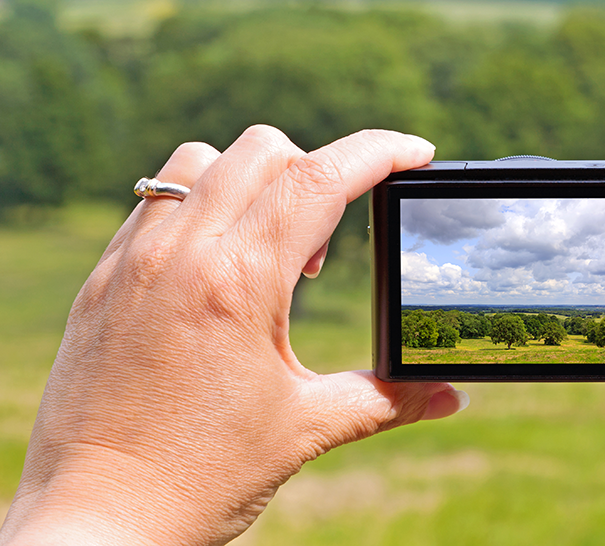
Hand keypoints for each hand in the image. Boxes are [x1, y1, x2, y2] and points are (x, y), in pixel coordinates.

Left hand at [0, 126, 466, 545]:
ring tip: (266, 254)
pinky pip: (156, 202)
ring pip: (202, 161)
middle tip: (325, 257)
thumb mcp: (304, 431)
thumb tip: (453, 396)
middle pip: (266, 151)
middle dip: (319, 173)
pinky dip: (200, 206)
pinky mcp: (101, 281)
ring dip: (252, 182)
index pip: (321, 178)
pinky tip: (214, 268)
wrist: (96, 527)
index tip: (418, 153)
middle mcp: (180, 255)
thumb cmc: (198, 481)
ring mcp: (131, 262)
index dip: (380, 152)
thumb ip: (387, 399)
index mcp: (237, 283)